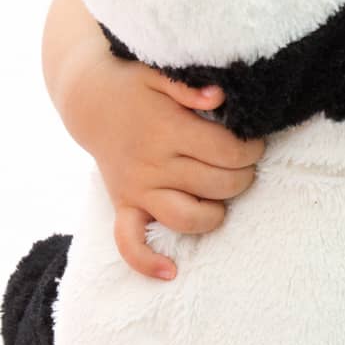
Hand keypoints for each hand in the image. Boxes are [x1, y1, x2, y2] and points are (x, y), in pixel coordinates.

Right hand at [60, 44, 264, 279]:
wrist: (88, 99)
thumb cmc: (133, 84)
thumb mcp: (160, 72)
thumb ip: (191, 86)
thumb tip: (220, 97)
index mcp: (168, 130)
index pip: (227, 151)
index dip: (251, 149)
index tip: (255, 143)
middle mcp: (153, 165)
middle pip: (217, 185)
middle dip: (244, 176)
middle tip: (246, 164)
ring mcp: (137, 189)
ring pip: (186, 218)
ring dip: (216, 214)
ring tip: (223, 197)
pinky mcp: (123, 205)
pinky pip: (130, 243)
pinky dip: (147, 262)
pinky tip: (170, 271)